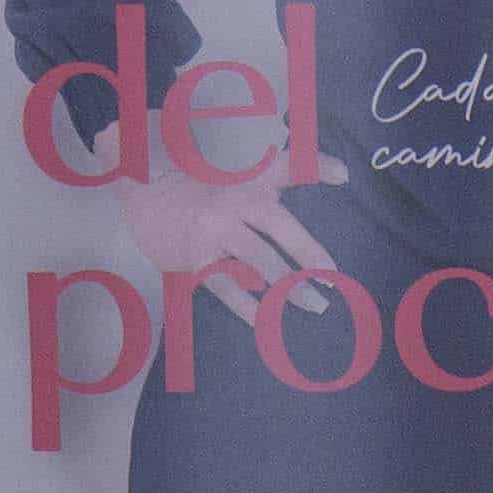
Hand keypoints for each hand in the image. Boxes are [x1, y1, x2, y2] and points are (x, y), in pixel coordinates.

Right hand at [110, 165, 336, 342]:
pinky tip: (266, 323)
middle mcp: (234, 200)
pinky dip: (247, 306)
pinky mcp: (196, 257)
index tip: (343, 183)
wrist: (146, 195)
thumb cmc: (210, 184)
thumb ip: (296, 169)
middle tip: (330, 281)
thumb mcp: (250, 171)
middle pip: (277, 225)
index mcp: (251, 179)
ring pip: (256, 258)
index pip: (287, 171)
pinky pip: (227, 285)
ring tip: (313, 306)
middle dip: (306, 254)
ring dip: (285, 286)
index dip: (315, 171)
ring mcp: (214, 230)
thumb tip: (345, 172)